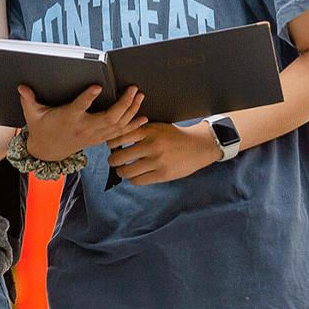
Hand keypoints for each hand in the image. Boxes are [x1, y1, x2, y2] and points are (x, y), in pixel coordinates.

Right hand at [19, 84, 144, 160]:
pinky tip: (144, 118)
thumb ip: (29, 100)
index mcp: (68, 118)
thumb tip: (22, 87)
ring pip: (117, 125)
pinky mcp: (99, 139)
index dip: (87, 98)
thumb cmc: (42, 128)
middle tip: (133, 89)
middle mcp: (84, 128)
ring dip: (131, 111)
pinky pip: (119, 133)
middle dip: (123, 104)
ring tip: (140, 97)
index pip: (78, 108)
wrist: (48, 152)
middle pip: (107, 118)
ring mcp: (94, 135)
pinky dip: (132, 126)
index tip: (96, 87)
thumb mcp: (32, 114)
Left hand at [105, 121, 220, 184]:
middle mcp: (151, 145)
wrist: (198, 146)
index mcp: (148, 131)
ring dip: (121, 172)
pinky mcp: (162, 174)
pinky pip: (139, 180)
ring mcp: (157, 161)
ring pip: (127, 171)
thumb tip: (117, 139)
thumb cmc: (174, 136)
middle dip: (113, 161)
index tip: (110, 146)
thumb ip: (140, 131)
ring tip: (122, 170)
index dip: (111, 143)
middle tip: (113, 161)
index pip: (120, 137)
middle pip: (120, 157)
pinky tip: (134, 176)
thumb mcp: (157, 127)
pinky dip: (133, 179)